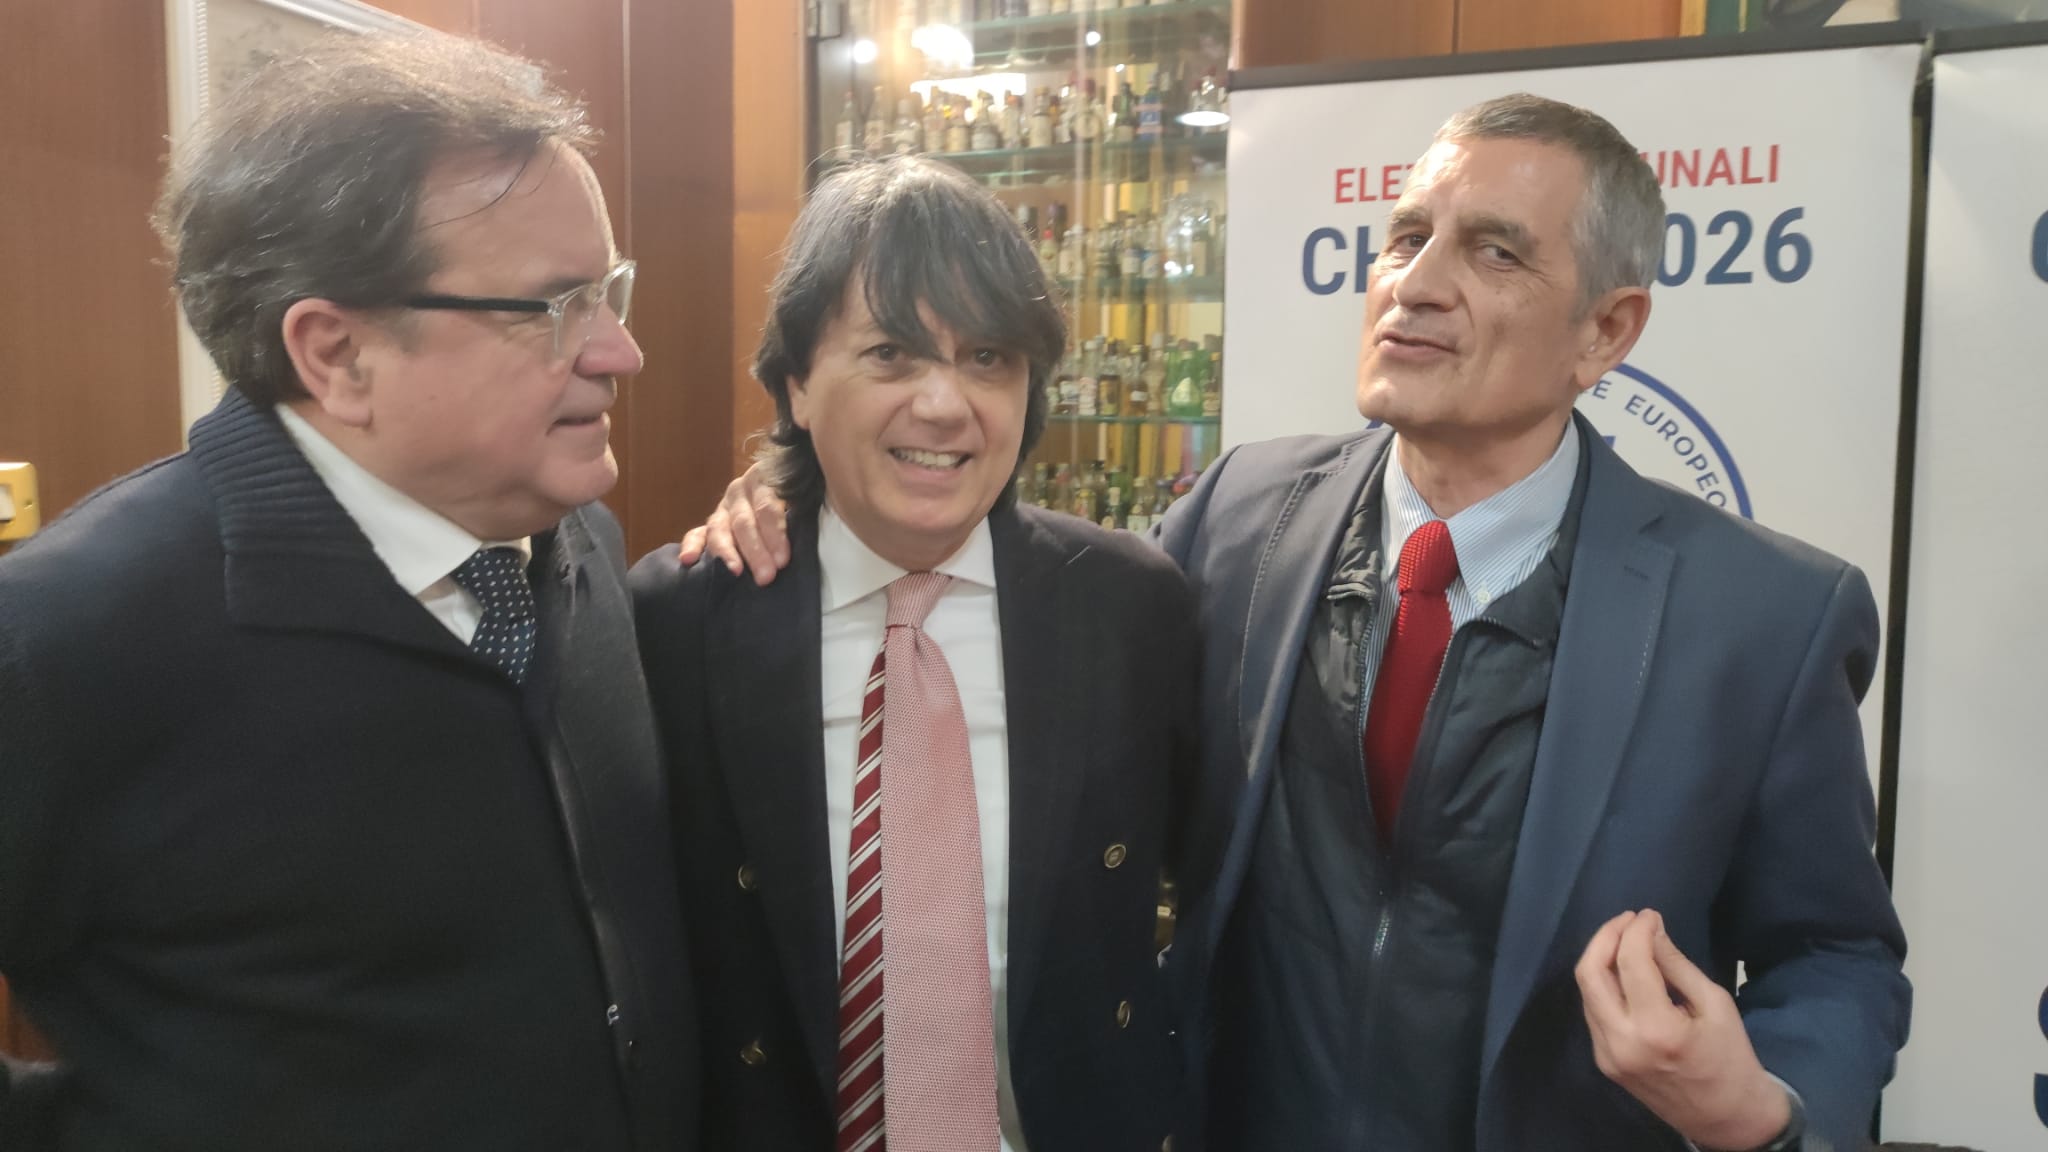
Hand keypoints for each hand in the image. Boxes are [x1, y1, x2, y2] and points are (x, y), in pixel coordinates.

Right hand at [675, 463, 790, 584]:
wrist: (779, 489)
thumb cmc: (796, 501)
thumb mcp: (802, 498)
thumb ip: (801, 512)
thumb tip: (809, 537)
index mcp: (763, 479)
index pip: (767, 507)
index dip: (775, 534)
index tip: (782, 560)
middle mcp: (739, 491)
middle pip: (744, 521)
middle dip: (755, 551)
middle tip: (766, 576)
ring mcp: (722, 508)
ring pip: (719, 528)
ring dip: (727, 552)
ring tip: (735, 570)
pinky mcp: (710, 524)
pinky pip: (696, 534)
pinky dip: (691, 546)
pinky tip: (688, 559)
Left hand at [1575, 909, 1790, 1150]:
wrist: (1725, 1116)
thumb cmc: (1730, 1058)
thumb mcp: (1715, 1004)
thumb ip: (1676, 965)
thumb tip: (1651, 929)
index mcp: (1656, 1029)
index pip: (1630, 963)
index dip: (1636, 930)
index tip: (1649, 915)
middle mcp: (1621, 1042)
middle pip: (1590, 973)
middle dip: (1606, 937)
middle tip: (1628, 919)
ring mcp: (1607, 1055)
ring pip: (1587, 991)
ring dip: (1602, 959)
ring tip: (1627, 939)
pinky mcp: (1604, 1062)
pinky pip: (1594, 1011)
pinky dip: (1604, 984)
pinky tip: (1624, 972)